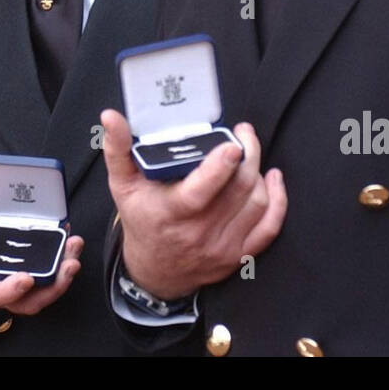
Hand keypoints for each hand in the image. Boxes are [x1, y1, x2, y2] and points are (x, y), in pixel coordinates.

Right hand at [0, 209, 83, 316]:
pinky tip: (71, 240)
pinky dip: (64, 256)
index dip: (11, 290)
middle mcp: (6, 289)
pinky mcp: (37, 269)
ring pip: (47, 288)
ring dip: (65, 271)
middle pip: (31, 300)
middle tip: (69, 264)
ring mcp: (24, 281)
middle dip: (54, 285)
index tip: (26, 278)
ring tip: (74, 247)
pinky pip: (54, 271)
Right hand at [100, 109, 286, 299]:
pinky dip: (278, 201)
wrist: (154, 272)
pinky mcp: (239, 255)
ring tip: (250, 151)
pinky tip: (273, 179)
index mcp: (171, 213)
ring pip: (256, 203)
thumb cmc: (141, 220)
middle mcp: (199, 233)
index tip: (232, 143)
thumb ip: (117, 148)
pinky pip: (269, 228)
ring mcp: (222, 246)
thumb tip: (110, 117)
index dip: (221, 167)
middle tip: (243, 133)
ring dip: (259, 172)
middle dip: (248, 155)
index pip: (201, 191)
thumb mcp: (122, 185)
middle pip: (237, 190)